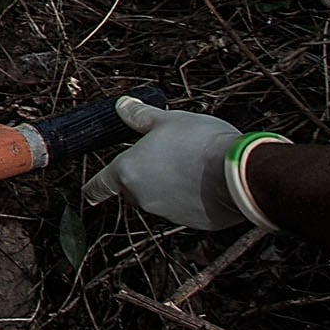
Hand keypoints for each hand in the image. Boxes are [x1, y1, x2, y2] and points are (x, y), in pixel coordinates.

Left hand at [84, 98, 247, 231]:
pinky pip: (186, 208)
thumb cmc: (200, 142)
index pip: (100, 185)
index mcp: (128, 172)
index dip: (93, 188)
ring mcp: (168, 213)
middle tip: (164, 157)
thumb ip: (139, 116)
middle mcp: (143, 197)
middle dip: (142, 176)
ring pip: (160, 198)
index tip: (88, 193)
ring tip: (191, 164)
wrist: (240, 172)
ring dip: (168, 186)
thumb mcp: (166, 120)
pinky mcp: (194, 223)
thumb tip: (122, 106)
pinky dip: (190, 198)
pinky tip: (206, 181)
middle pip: (133, 189)